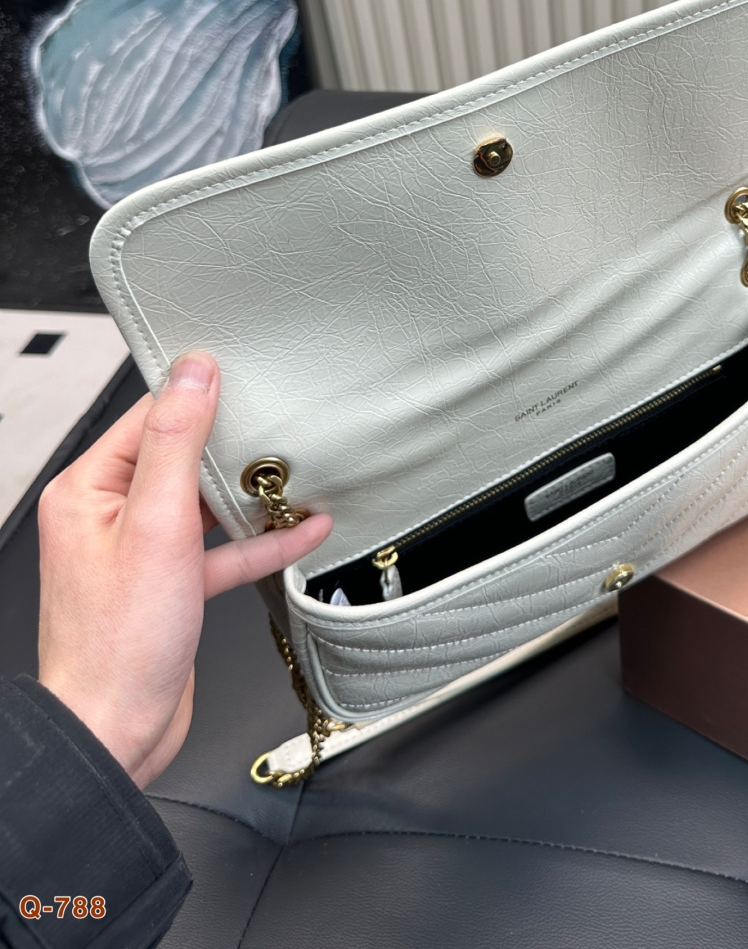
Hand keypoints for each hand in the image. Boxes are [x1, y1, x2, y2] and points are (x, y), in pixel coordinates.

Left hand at [37, 352, 330, 787]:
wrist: (117, 731)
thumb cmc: (117, 644)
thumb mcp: (157, 525)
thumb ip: (177, 444)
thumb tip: (193, 374)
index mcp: (88, 490)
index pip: (147, 419)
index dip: (196, 398)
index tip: (241, 381)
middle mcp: (109, 516)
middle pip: (180, 457)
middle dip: (232, 448)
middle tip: (276, 429)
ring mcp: (140, 551)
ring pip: (204, 505)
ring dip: (250, 498)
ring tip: (295, 479)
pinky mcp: (169, 585)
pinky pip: (219, 550)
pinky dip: (259, 542)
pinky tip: (300, 531)